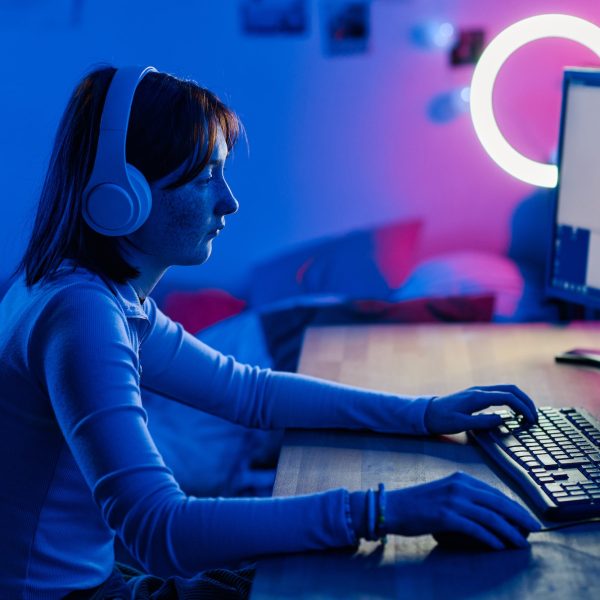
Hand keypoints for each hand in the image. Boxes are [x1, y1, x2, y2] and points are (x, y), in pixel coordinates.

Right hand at [385, 472, 540, 548]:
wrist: (393, 507)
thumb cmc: (418, 503)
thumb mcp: (445, 493)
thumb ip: (466, 499)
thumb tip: (490, 515)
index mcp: (461, 479)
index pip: (495, 493)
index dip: (513, 507)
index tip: (526, 519)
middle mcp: (460, 486)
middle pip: (498, 503)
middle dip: (519, 518)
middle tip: (534, 530)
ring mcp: (453, 500)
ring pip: (491, 517)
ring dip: (510, 532)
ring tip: (520, 543)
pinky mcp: (446, 516)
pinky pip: (475, 529)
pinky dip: (490, 538)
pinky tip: (498, 546)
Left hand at [424, 384, 536, 434]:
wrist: (426, 412)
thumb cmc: (441, 419)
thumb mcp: (461, 424)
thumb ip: (483, 422)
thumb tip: (503, 419)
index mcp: (478, 397)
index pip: (507, 397)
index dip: (522, 407)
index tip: (531, 419)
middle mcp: (480, 391)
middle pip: (511, 389)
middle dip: (526, 401)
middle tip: (534, 417)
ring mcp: (478, 391)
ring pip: (506, 389)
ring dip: (519, 399)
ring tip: (527, 415)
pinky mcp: (476, 395)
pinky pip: (499, 393)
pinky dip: (511, 399)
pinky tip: (513, 411)